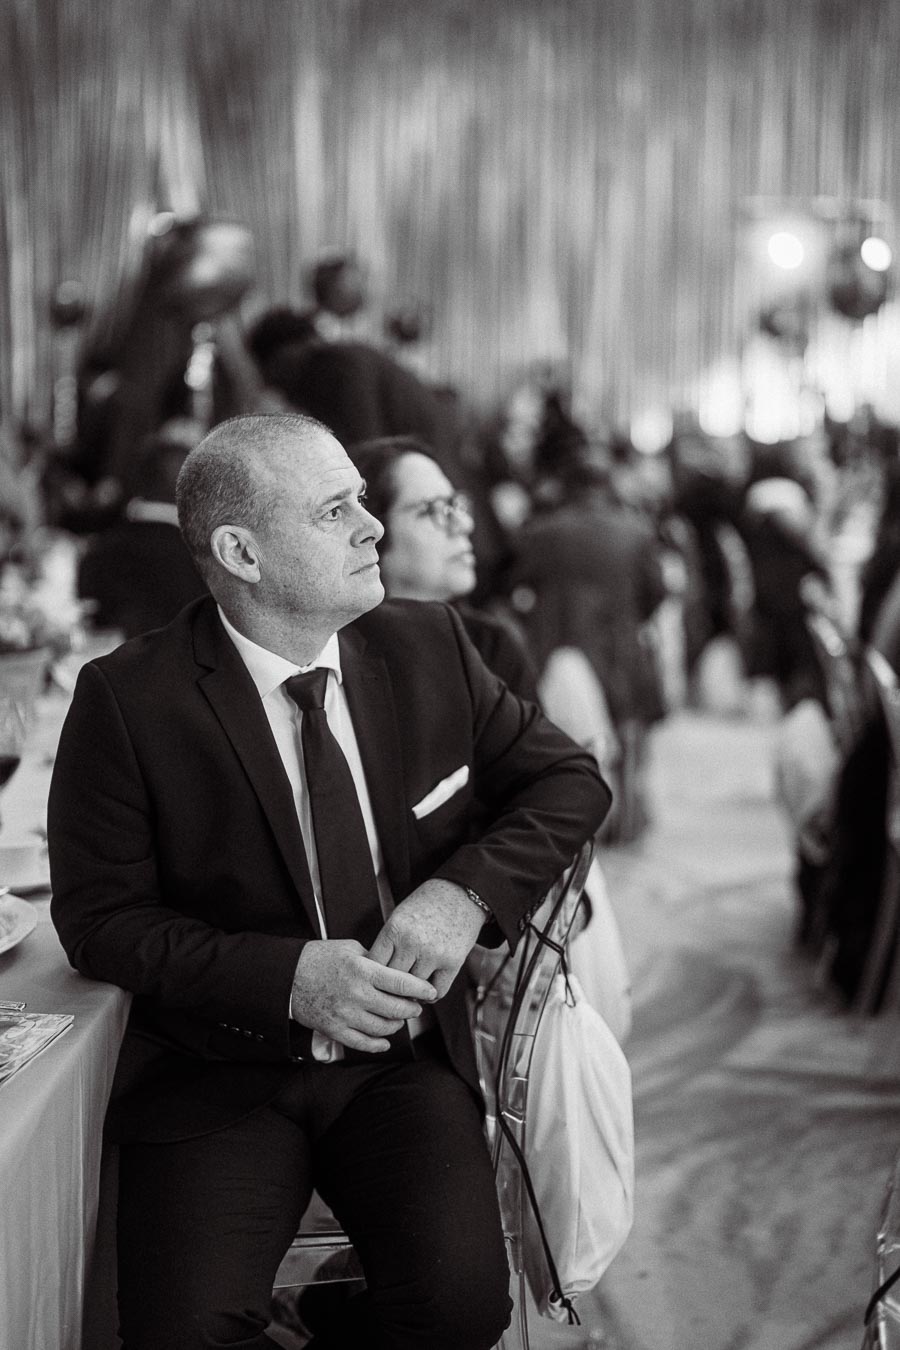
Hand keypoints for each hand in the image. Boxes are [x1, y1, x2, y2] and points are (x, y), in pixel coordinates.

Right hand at [290, 940, 436, 1053]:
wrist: (287, 976)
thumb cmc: (318, 958)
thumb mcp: (350, 949)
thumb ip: (374, 959)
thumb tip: (395, 969)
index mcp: (362, 970)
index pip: (401, 982)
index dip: (420, 989)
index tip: (430, 991)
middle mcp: (356, 994)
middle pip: (396, 1008)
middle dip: (412, 1009)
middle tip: (416, 1006)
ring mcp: (346, 1014)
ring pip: (383, 1028)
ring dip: (396, 1025)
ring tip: (399, 1018)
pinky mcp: (335, 1030)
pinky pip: (363, 1043)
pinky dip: (378, 1044)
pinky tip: (385, 1040)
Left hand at [368, 879, 486, 998]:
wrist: (460, 894)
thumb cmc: (426, 904)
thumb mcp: (399, 916)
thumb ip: (388, 943)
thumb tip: (376, 974)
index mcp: (394, 929)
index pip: (374, 964)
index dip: (374, 974)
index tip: (375, 979)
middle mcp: (412, 942)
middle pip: (393, 979)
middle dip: (392, 985)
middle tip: (392, 990)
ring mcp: (433, 953)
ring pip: (414, 988)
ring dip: (412, 991)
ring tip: (411, 990)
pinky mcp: (453, 962)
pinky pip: (437, 991)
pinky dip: (431, 994)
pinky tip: (428, 988)